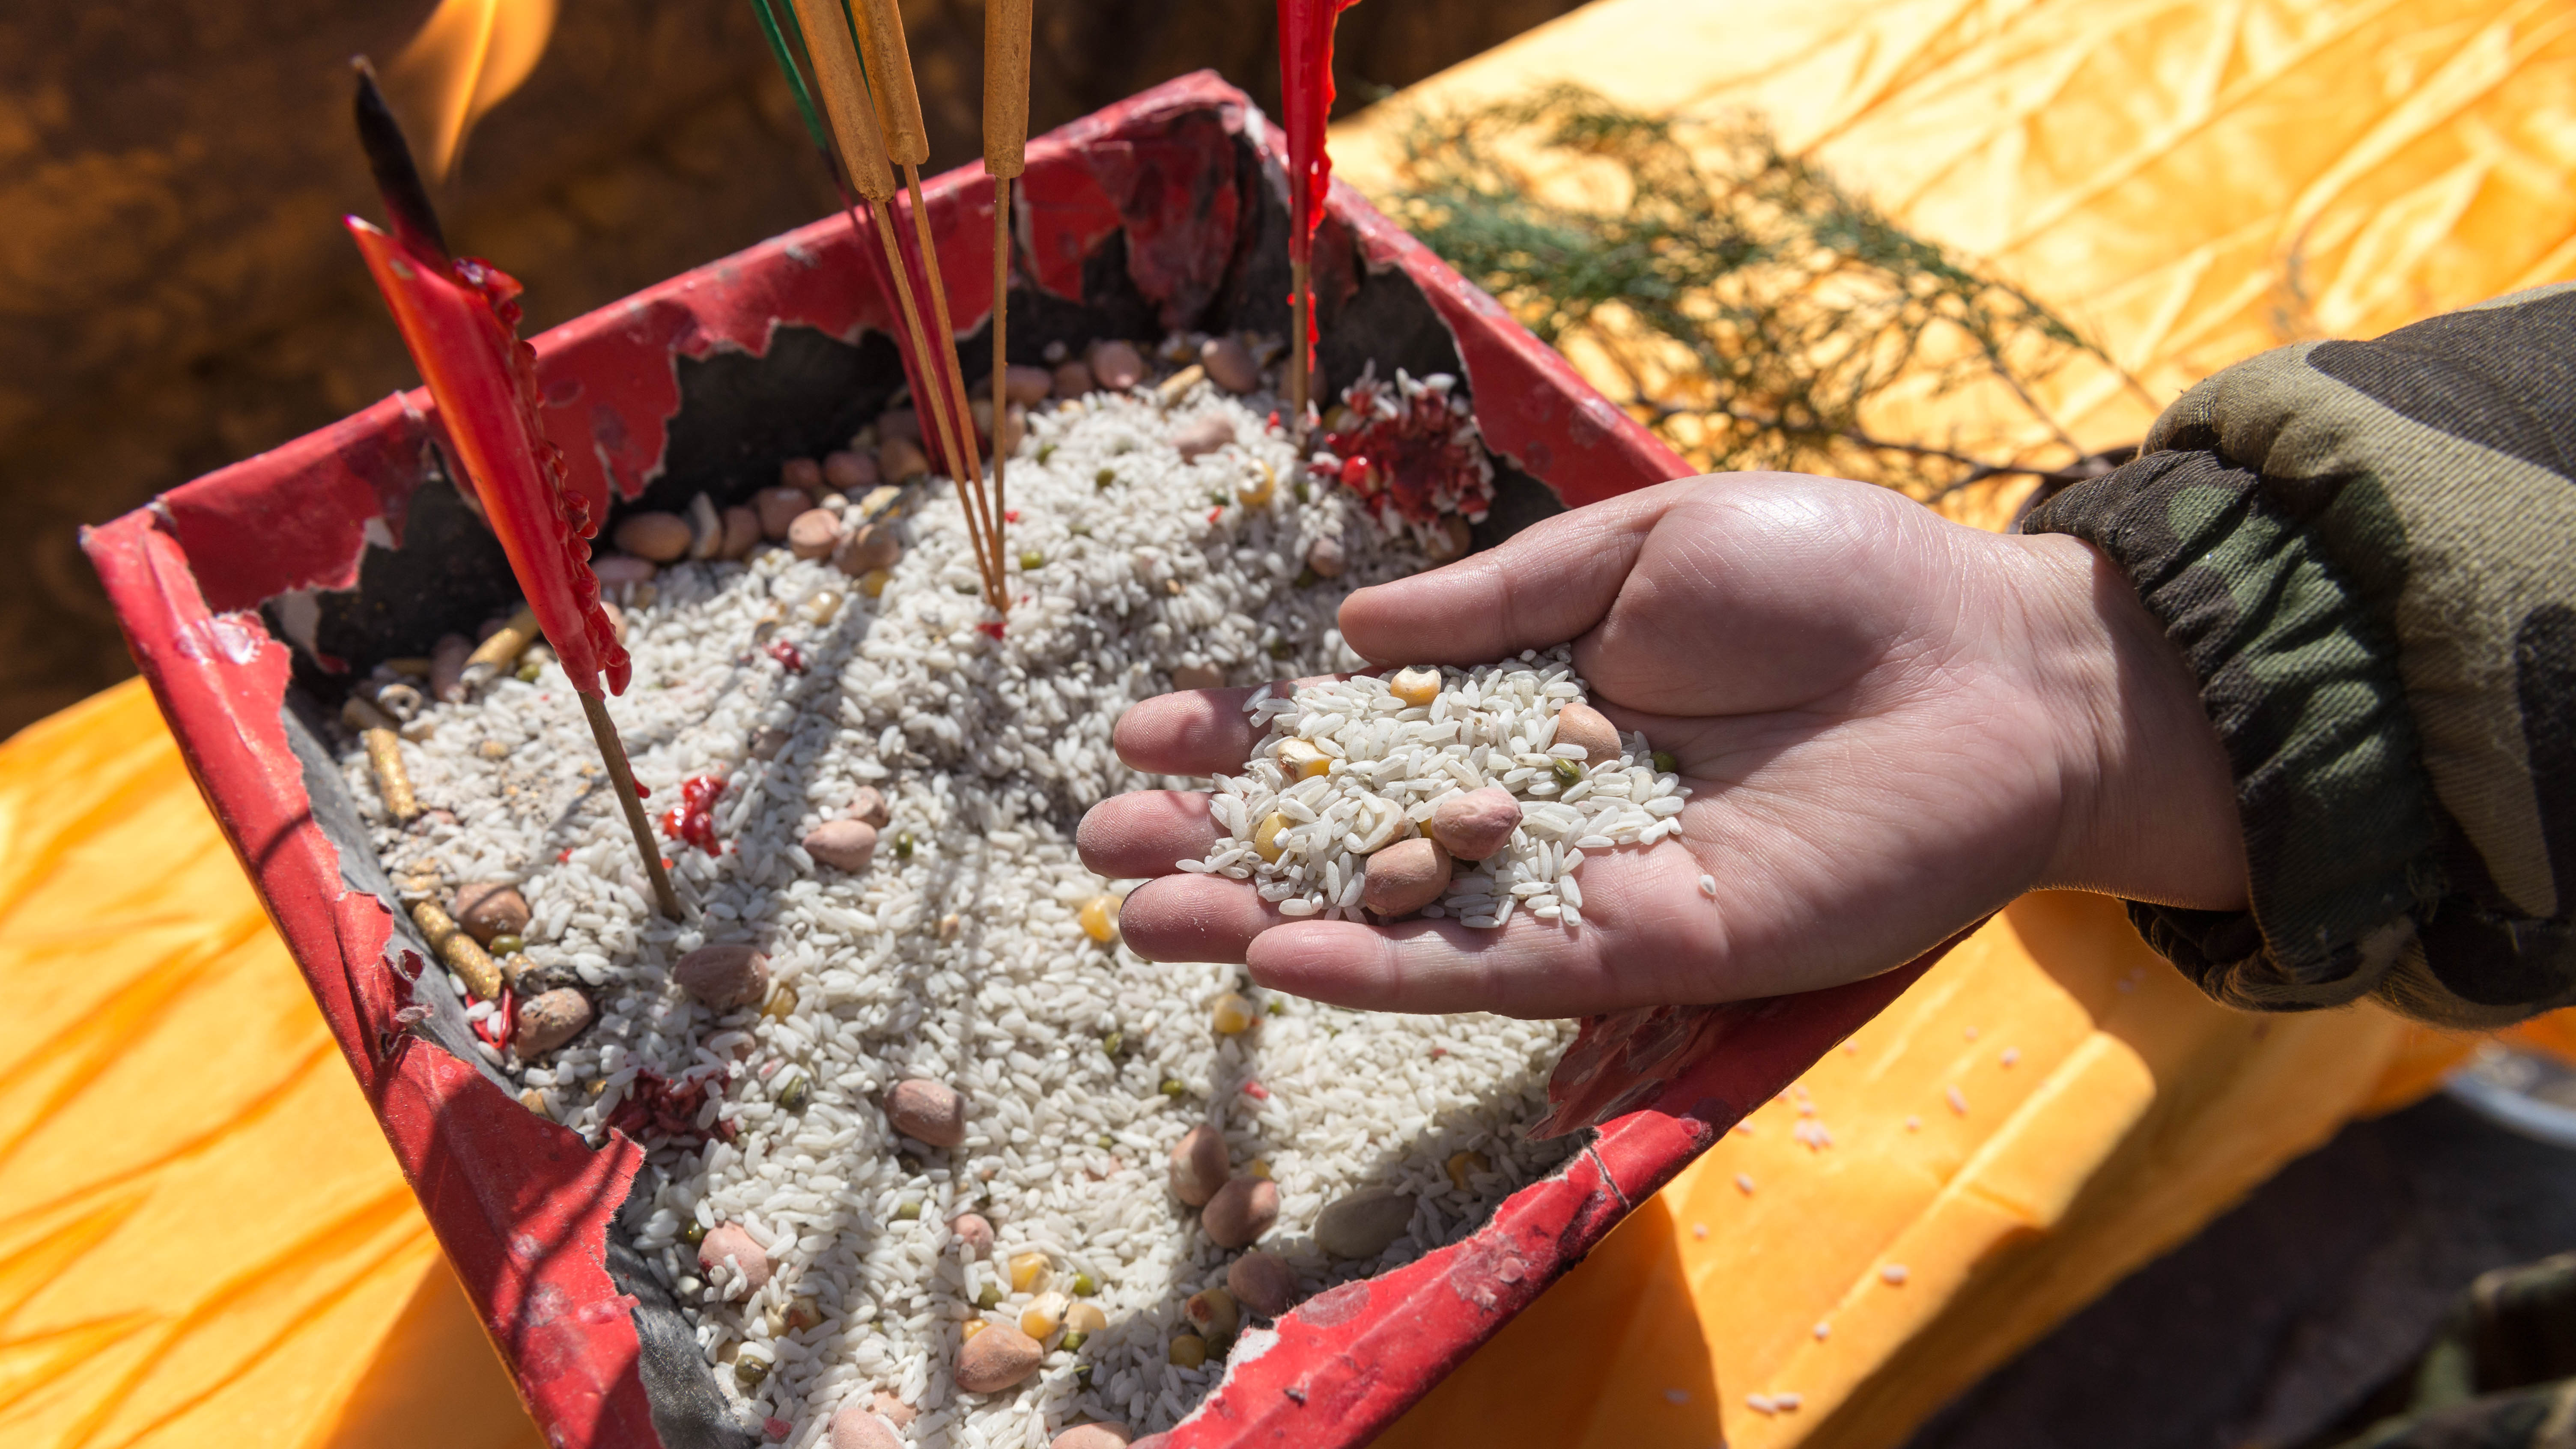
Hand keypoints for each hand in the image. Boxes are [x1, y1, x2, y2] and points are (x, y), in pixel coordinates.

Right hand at [1076, 472, 2245, 1017]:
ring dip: (1267, 917)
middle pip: (1355, 833)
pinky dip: (1391, 968)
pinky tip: (1283, 957)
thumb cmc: (1828, 578)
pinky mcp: (1649, 944)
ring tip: (1143, 916)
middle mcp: (1542, 801)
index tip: (1151, 721)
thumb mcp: (1637, 545)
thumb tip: (1347, 635)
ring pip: (1402, 915)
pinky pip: (1498, 969)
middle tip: (1102, 845)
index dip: (1252, 728)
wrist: (1990, 666)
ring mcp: (1587, 882)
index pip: (1359, 725)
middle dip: (1227, 838)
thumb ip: (1495, 603)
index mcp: (1534, 697)